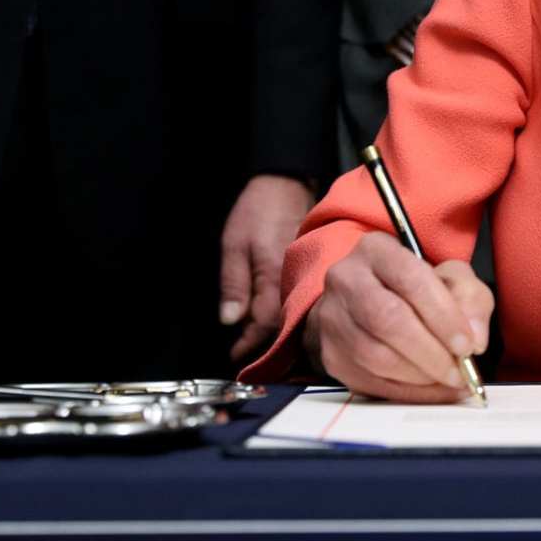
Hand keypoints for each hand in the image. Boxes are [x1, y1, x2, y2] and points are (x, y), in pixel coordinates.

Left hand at [219, 174, 315, 361]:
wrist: (286, 183)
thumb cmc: (257, 210)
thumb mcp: (233, 245)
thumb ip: (233, 285)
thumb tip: (230, 320)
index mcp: (274, 277)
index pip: (263, 325)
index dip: (248, 345)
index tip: (234, 356)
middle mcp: (294, 281)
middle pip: (283, 327)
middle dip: (265, 346)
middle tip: (246, 356)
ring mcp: (305, 276)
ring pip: (294, 317)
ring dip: (277, 334)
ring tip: (259, 344)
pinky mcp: (310, 271)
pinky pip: (300, 301)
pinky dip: (287, 315)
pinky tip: (277, 319)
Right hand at [306, 231, 492, 402]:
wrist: (367, 305)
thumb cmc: (415, 289)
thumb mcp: (450, 279)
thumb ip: (471, 299)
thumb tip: (475, 340)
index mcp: (376, 250)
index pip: (410, 279)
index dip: (443, 316)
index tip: (467, 345)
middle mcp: (346, 279)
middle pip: (387, 319)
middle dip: (431, 352)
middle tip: (460, 371)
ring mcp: (332, 319)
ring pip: (375, 355)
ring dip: (420, 376)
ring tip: (449, 380)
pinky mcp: (331, 355)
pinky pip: (369, 382)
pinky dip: (406, 393)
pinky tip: (431, 390)